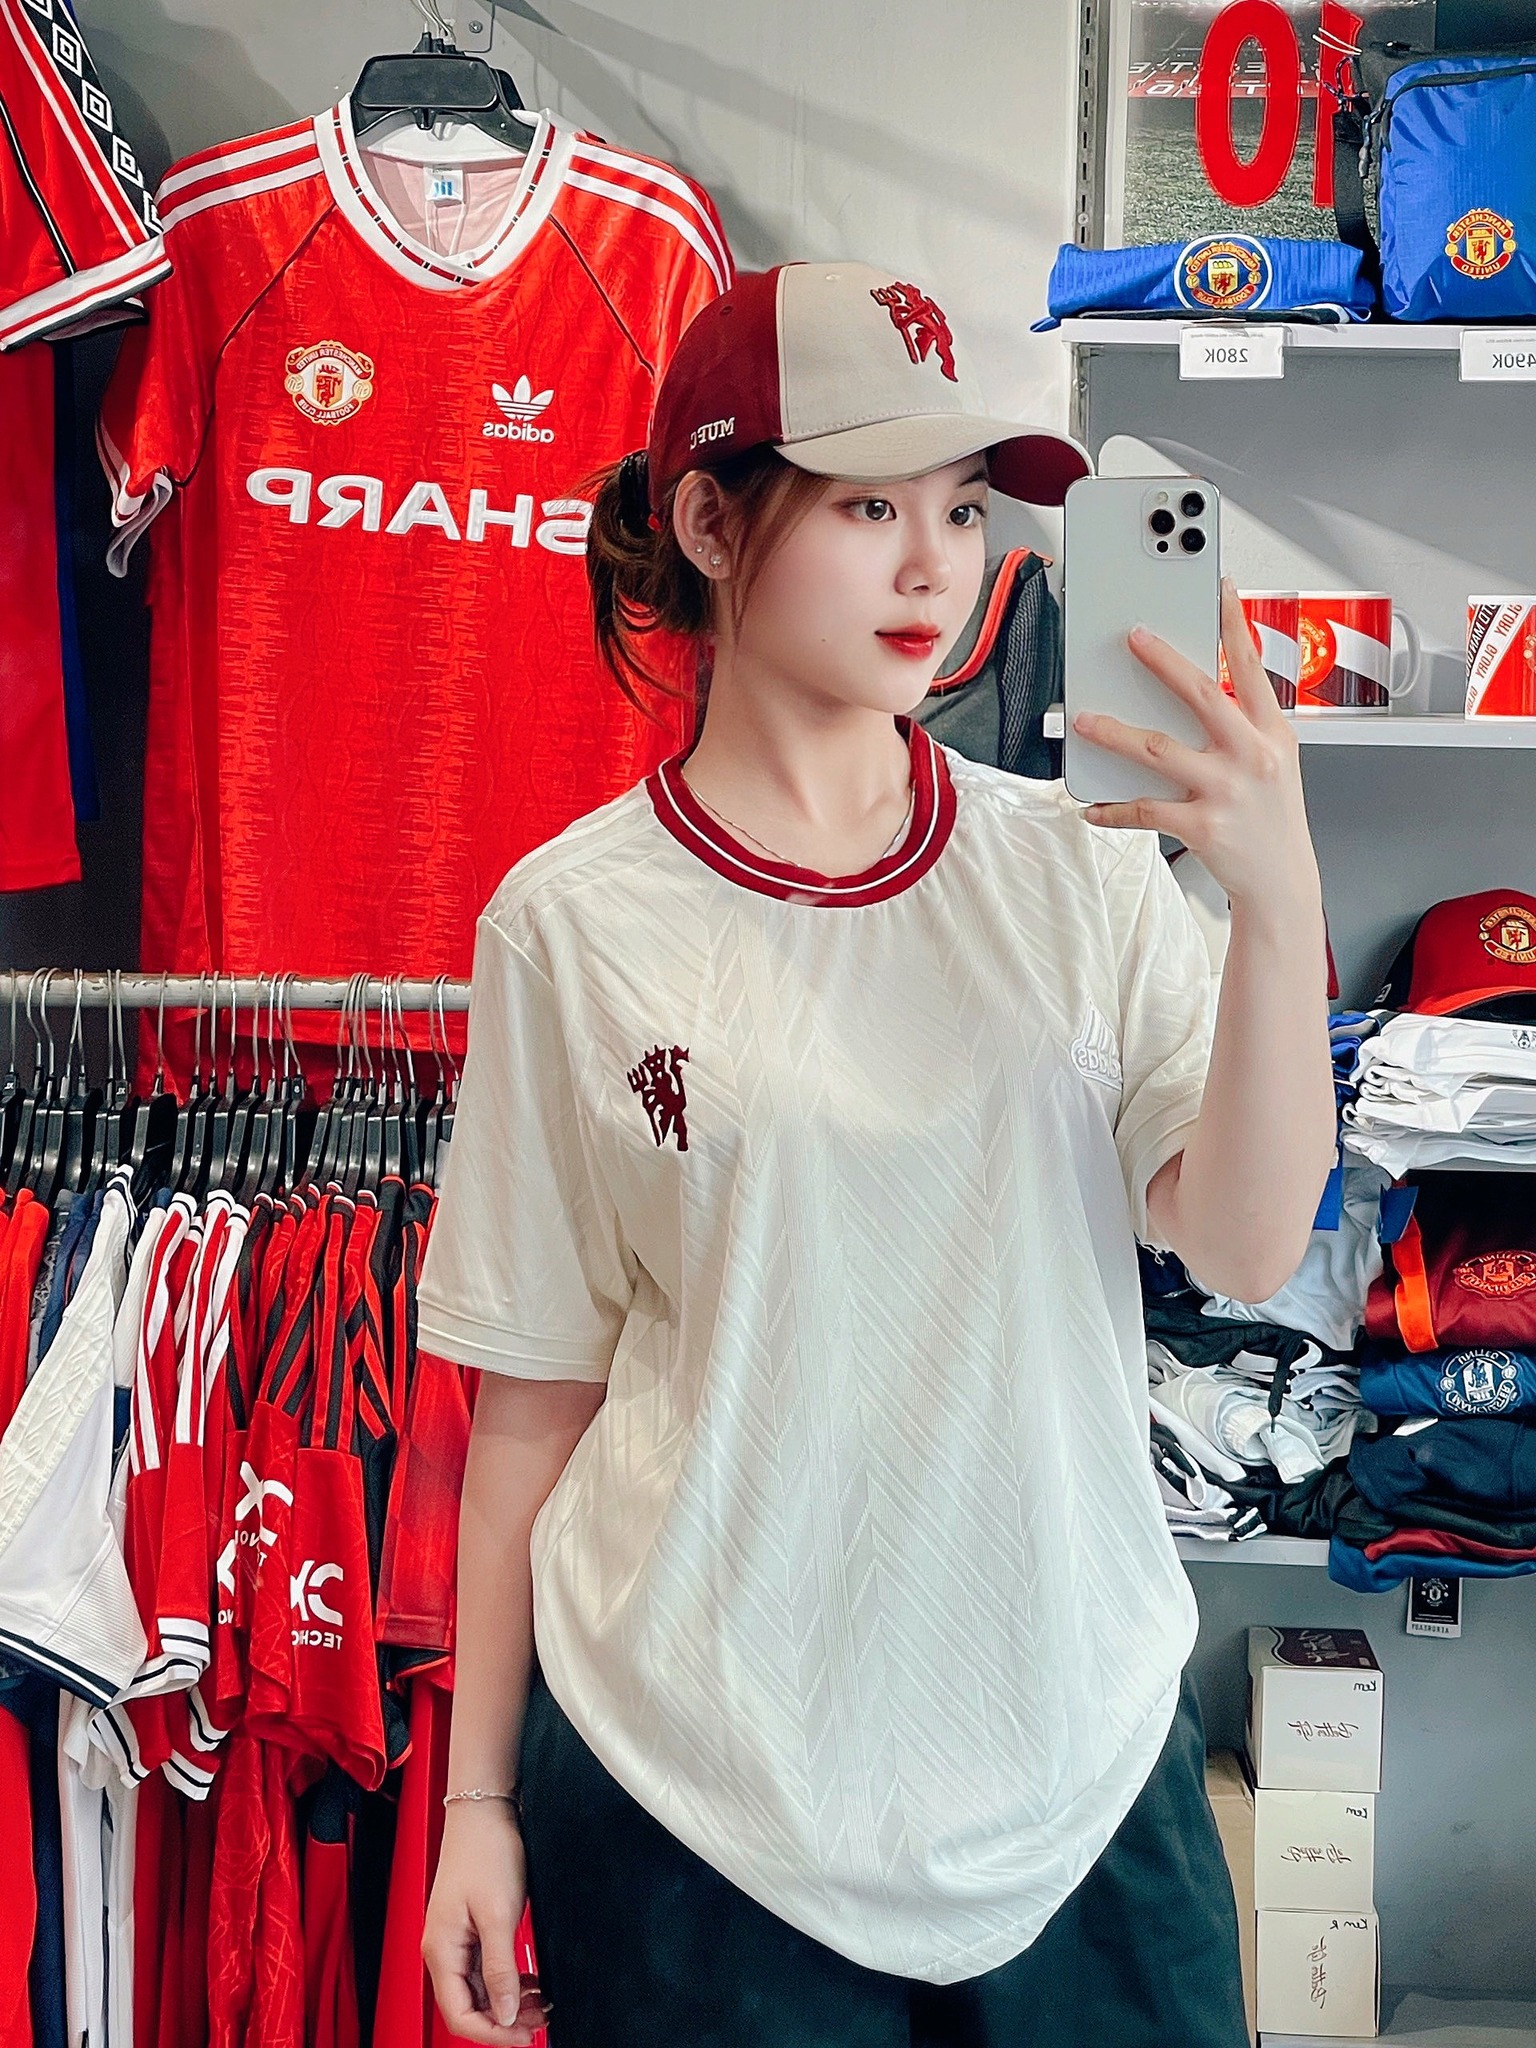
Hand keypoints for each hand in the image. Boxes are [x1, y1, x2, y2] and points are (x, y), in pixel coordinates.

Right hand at [423, 1803, 548, 2044]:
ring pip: (480, 1990)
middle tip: (539, 2020)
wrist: (484, 1812)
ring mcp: (456, 1939)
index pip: (459, 2015)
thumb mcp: (499, 1914)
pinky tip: (529, 1982)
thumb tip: (504, 2014)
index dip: (492, 2033)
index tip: (523, 2037)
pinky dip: (508, 1981)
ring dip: (508, 2002)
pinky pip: (485, 1970)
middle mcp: (443, 1949)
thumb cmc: (485, 1851)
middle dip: (503, 2020)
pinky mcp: (470, 1929)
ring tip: (539, 2003)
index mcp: (441, 1950)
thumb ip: (501, 1968)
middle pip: (469, 2006)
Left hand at [1072, 577, 1321, 916]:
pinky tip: (1091, 807)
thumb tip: (1192, 690)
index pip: (1252, 666)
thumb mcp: (1274, 761)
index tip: (1219, 588)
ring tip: (1084, 720)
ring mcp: (1228, 791)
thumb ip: (1242, 725)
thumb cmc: (1271, 817)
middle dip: (1163, 660)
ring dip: (1113, 733)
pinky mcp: (1203, 826)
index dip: (1235, 623)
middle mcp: (1253, 756)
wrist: (1282, 882)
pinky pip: (1145, 810)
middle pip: (1201, 694)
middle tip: (1132, 636)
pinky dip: (1113, 810)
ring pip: (1158, 750)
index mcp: (1272, 732)